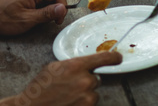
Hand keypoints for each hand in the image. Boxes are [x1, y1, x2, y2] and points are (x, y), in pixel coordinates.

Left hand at [0, 0, 68, 35]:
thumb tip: (63, 8)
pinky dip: (40, 9)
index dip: (62, 7)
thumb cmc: (3, 19)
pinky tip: (32, 17)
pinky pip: (40, 0)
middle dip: (55, 9)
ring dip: (47, 10)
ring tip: (37, 20)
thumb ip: (47, 13)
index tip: (58, 20)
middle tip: (48, 22)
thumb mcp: (28, 20)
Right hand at [2, 53, 121, 105]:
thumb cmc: (39, 89)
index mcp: (77, 66)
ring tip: (66, 97)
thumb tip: (84, 65)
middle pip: (95, 78)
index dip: (114, 58)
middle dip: (86, 81)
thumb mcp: (54, 68)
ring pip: (92, 93)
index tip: (118, 58)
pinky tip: (68, 103)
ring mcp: (86, 98)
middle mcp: (85, 81)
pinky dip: (81, 104)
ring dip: (84, 95)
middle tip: (70, 86)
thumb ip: (73, 65)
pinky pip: (88, 104)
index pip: (104, 58)